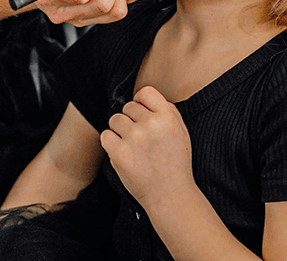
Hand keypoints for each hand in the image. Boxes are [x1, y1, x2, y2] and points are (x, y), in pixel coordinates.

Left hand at [100, 86, 193, 205]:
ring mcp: (134, 138)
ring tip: (132, 146)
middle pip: (127, 107)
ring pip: (115, 120)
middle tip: (139, 138)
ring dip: (119, 131)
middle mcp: (151, 124)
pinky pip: (105, 135)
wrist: (170, 194)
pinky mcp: (119, 152)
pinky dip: (111, 143)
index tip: (142, 115)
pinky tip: (123, 153)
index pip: (145, 92)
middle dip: (131, 120)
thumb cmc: (175, 162)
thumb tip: (144, 98)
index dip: (141, 102)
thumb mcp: (181, 131)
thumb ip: (166, 111)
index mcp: (168, 116)